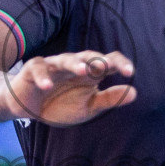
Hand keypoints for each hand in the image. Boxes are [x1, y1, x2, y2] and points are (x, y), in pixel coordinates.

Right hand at [4, 50, 136, 125]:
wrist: (29, 109)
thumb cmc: (60, 104)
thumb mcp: (88, 107)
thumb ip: (109, 99)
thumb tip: (135, 93)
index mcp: (89, 72)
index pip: (107, 61)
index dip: (119, 63)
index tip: (129, 72)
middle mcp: (73, 65)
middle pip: (88, 57)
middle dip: (98, 60)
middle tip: (108, 66)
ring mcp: (53, 65)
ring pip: (65, 60)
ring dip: (74, 64)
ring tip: (83, 71)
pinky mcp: (33, 69)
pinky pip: (39, 69)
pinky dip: (43, 77)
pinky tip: (47, 86)